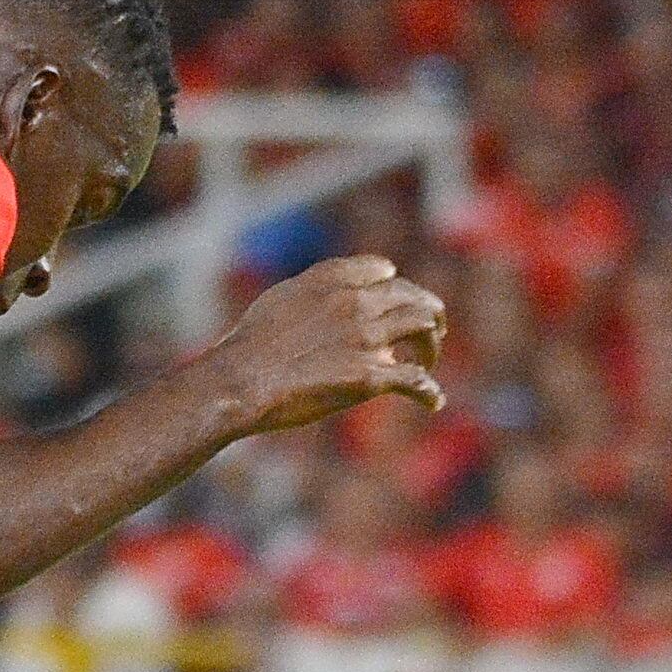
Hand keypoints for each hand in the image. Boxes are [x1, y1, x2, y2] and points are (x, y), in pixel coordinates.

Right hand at [205, 256, 449, 435]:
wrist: (238, 382)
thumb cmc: (249, 346)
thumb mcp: (282, 299)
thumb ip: (316, 290)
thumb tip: (339, 297)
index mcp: (334, 279)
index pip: (383, 271)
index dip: (394, 286)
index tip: (396, 301)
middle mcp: (357, 301)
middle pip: (413, 297)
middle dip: (428, 312)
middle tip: (433, 330)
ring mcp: (367, 337)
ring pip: (423, 328)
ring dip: (431, 346)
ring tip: (429, 361)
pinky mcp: (370, 377)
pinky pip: (416, 380)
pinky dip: (428, 391)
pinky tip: (432, 400)